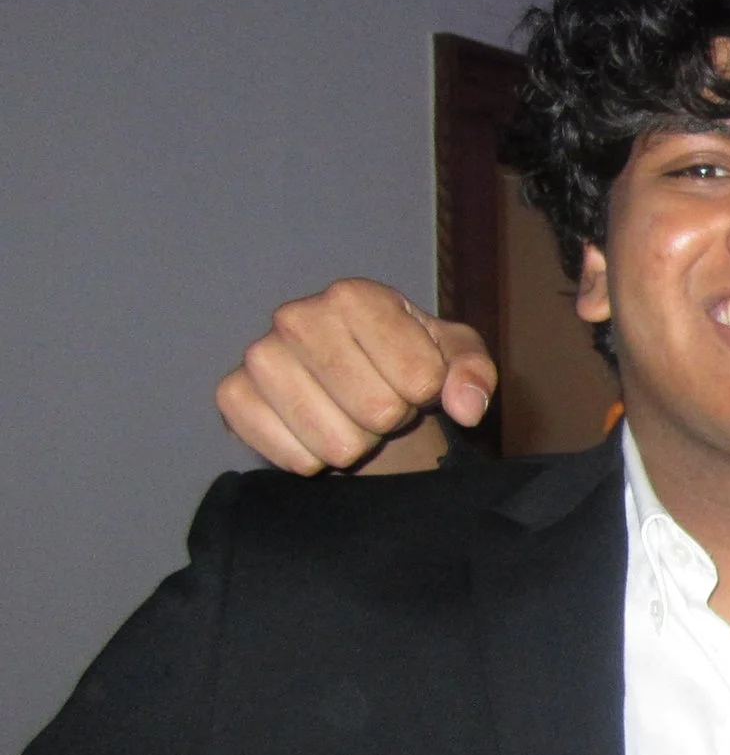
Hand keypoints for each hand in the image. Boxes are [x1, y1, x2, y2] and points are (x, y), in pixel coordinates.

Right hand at [215, 280, 497, 474]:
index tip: (414, 380)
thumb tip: (467, 407)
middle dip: (390, 417)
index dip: (426, 392)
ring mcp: (259, 357)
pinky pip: (295, 458)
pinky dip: (316, 459)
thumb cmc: (405, 359)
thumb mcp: (453, 355)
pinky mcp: (232, 398)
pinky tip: (316, 431)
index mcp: (354, 295)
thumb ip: (473, 372)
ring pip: (337, 443)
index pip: (419, 378)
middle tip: (380, 400)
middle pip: (378, 411)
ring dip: (356, 441)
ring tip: (350, 413)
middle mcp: (296, 316)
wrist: (349, 381)